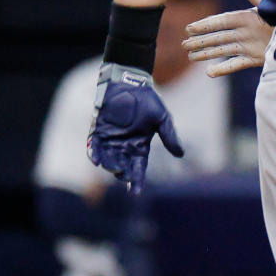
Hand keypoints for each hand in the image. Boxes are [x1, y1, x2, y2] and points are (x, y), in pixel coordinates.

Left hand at [87, 63, 182, 193]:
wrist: (131, 83)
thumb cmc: (149, 100)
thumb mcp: (162, 119)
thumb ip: (169, 136)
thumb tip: (180, 154)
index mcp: (140, 145)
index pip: (138, 167)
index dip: (137, 180)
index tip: (136, 192)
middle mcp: (124, 145)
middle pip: (122, 166)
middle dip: (123, 173)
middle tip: (125, 176)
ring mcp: (110, 139)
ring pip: (108, 159)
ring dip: (110, 166)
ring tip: (114, 168)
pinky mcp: (98, 131)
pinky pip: (94, 147)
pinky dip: (95, 155)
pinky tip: (96, 162)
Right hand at [182, 0, 273, 76]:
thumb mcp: (269, 5)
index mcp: (246, 18)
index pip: (221, 21)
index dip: (206, 24)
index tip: (189, 28)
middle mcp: (245, 32)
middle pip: (218, 37)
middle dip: (201, 40)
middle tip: (184, 45)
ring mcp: (249, 45)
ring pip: (223, 50)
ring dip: (207, 53)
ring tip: (191, 57)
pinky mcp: (255, 58)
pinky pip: (235, 64)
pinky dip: (223, 69)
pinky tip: (209, 73)